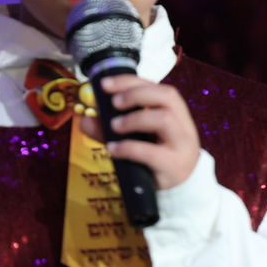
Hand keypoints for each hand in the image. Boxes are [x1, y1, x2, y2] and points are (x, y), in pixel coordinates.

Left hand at [79, 75, 199, 189]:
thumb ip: (109, 128)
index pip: (157, 87)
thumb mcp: (135, 138)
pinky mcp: (173, 166)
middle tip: (114, 103)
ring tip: (114, 126)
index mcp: (174, 111)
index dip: (131, 81)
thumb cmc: (157, 156)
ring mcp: (181, 144)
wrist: (181, 185)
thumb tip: (84, 119)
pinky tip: (114, 149)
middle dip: (136, 94)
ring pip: (165, 119)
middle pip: (167, 96)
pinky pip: (152, 153)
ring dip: (135, 119)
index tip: (105, 84)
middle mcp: (182, 123)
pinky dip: (129, 147)